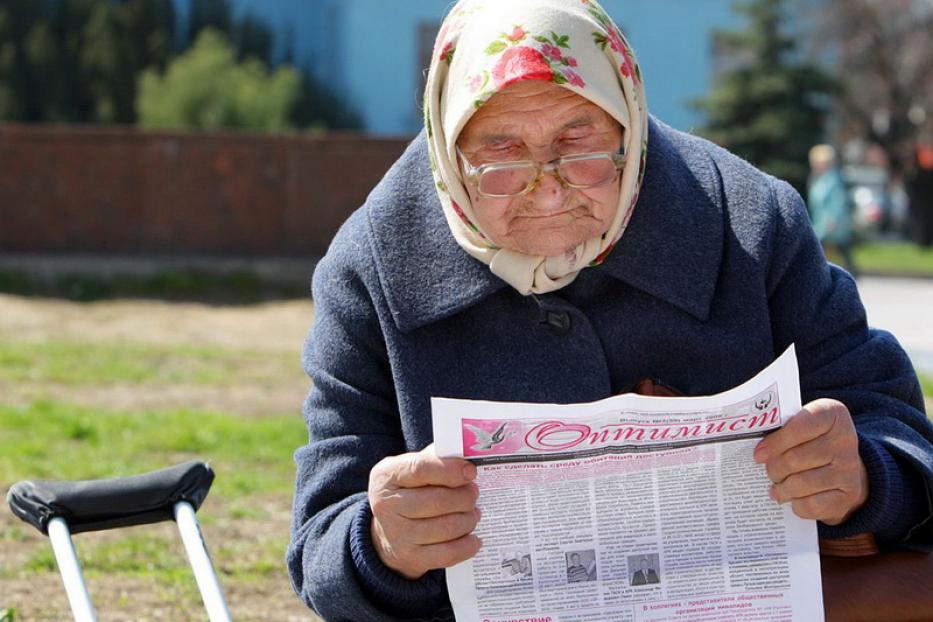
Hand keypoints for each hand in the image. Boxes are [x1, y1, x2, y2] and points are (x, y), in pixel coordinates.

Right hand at [368, 444, 481, 578]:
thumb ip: (435, 458)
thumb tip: (467, 456)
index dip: (450, 470)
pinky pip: (447, 554)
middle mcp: (387, 505)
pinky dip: (467, 545)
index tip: (470, 472)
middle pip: (437, 501)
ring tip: (473, 513)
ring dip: (469, 519)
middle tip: (474, 493)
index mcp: (386, 476)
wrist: (388, 531)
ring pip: (446, 527)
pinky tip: (474, 538)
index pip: (420, 469)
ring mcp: (397, 534)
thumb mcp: (411, 468)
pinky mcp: (410, 557)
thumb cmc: (409, 490)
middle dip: (464, 497)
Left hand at [753, 398, 868, 524]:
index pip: (800, 427)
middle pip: (795, 458)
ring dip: (781, 489)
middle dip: (774, 469)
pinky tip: (793, 499)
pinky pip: (812, 505)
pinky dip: (796, 505)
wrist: (844, 467)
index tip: (758, 455)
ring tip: (775, 488)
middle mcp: (845, 440)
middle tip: (768, 472)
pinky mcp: (849, 494)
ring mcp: (850, 468)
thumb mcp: (800, 425)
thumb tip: (758, 454)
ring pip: (801, 483)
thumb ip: (780, 430)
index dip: (775, 442)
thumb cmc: (811, 442)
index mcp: (831, 414)